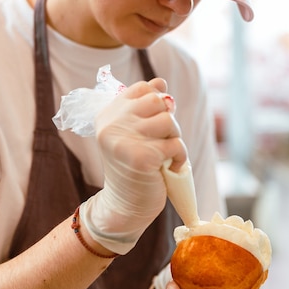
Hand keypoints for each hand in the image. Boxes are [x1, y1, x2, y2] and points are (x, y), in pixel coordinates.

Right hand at [80, 79, 187, 254]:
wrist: (125, 206)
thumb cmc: (135, 169)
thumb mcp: (135, 134)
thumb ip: (145, 109)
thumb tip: (161, 82)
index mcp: (108, 114)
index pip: (143, 88)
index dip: (158, 104)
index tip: (153, 126)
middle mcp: (112, 124)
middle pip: (159, 101)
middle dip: (169, 121)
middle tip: (162, 142)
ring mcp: (125, 140)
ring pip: (168, 121)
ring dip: (175, 140)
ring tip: (166, 156)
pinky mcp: (141, 157)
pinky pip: (176, 144)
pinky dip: (180, 158)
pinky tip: (169, 169)